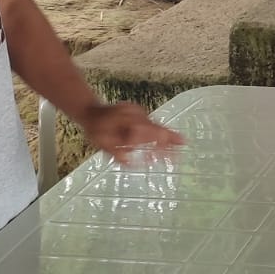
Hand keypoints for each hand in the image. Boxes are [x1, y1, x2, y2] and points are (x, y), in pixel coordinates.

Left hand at [70, 100, 184, 164]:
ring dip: (168, 134)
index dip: (155, 146)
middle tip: (184, 143)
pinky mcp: (138, 113)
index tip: (160, 157)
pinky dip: (160, 130)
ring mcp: (138, 113)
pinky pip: (152, 123)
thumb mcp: (101, 143)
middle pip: (156, 127)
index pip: (146, 134)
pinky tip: (168, 137)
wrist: (90, 111)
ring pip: (156, 124)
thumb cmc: (95, 128)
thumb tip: (130, 162)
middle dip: (170, 137)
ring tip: (181, 142)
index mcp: (128, 122)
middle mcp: (136, 115)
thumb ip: (116, 152)